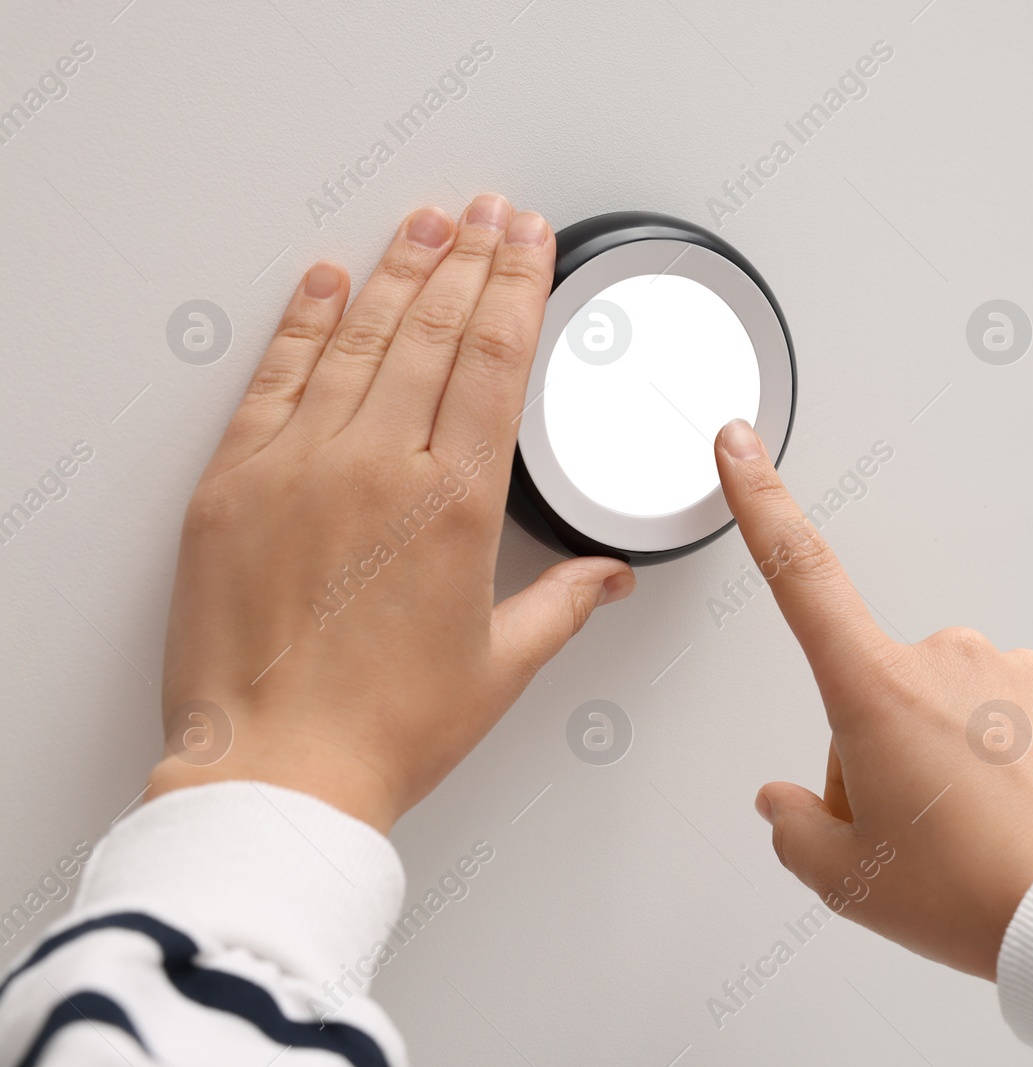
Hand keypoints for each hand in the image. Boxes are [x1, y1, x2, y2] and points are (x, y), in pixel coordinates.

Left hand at [151, 197, 634, 831]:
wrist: (272, 774)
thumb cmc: (383, 731)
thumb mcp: (499, 666)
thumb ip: (562, 605)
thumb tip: (607, 578)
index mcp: (453, 506)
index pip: (496, 361)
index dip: (518, 287)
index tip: (533, 241)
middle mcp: (378, 469)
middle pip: (434, 331)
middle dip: (469, 257)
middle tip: (491, 210)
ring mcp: (299, 467)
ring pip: (359, 339)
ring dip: (399, 272)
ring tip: (427, 223)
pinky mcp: (234, 484)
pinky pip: (275, 380)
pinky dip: (303, 324)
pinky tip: (327, 282)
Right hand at [712, 418, 1032, 979]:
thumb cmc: (975, 894)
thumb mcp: (848, 880)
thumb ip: (794, 829)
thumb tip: (787, 803)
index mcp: (874, 689)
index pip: (798, 573)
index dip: (760, 502)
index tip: (740, 443)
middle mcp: (947, 658)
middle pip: (880, 690)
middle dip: (883, 748)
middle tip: (919, 830)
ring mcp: (1018, 670)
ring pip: (956, 706)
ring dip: (954, 756)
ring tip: (982, 835)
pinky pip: (1021, 717)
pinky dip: (1017, 759)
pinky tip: (1029, 815)